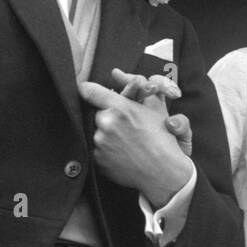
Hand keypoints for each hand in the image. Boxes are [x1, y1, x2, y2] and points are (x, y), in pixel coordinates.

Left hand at [80, 79, 191, 198]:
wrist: (162, 172)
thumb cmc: (162, 139)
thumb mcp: (154, 108)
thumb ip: (136, 89)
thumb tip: (117, 75)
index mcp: (120, 108)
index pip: (90, 91)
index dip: (87, 89)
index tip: (84, 89)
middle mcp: (106, 123)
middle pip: (97, 113)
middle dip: (108, 116)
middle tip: (124, 125)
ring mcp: (100, 142)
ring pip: (97, 131)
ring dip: (107, 133)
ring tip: (126, 141)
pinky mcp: (97, 159)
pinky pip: (97, 149)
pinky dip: (107, 149)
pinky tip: (123, 152)